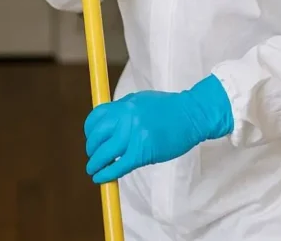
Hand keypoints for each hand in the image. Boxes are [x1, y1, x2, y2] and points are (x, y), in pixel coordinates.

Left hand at [83, 75, 233, 183]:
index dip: (89, 131)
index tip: (91, 139)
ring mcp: (134, 135)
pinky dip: (107, 174)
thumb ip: (123, 111)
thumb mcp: (141, 101)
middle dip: (91, 149)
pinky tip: (102, 178)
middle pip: (97, 137)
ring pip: (104, 154)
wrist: (192, 116)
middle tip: (93, 156)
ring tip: (94, 170)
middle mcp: (126, 118)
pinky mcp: (142, 152)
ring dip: (95, 164)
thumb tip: (107, 125)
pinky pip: (118, 166)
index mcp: (125, 104)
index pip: (96, 118)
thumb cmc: (169, 109)